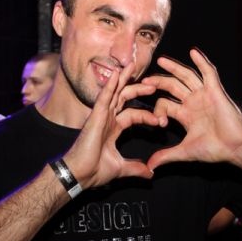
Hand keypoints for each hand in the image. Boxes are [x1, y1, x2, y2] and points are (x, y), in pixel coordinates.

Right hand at [64, 63, 161, 188]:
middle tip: (152, 83)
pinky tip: (117, 73)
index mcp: (113, 129)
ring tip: (132, 65)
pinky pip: (104, 97)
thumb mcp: (122, 168)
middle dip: (137, 89)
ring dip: (124, 79)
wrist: (81, 175)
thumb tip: (150, 173)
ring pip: (114, 93)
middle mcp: (107, 119)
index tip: (160, 121)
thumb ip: (136, 168)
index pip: (133, 115)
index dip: (147, 115)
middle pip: (124, 98)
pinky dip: (111, 85)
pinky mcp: (95, 116)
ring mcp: (100, 116)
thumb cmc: (95, 171)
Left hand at [141, 48, 241, 169]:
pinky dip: (201, 61)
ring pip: (187, 76)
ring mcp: (204, 94)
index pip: (165, 103)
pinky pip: (208, 72)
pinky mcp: (216, 90)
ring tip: (161, 60)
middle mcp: (193, 101)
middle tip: (145, 80)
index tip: (159, 123)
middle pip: (172, 86)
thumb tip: (150, 167)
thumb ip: (166, 156)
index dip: (158, 109)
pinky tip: (193, 52)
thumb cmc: (214, 149)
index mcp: (185, 114)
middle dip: (159, 81)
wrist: (234, 148)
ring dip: (174, 67)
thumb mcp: (184, 151)